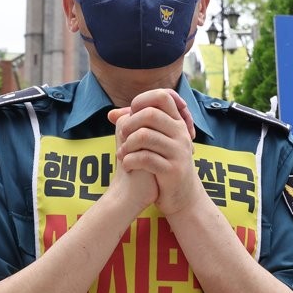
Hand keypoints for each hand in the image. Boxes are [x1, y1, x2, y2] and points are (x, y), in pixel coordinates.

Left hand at [112, 89, 201, 217]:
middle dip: (129, 124)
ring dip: (127, 144)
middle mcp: (181, 134)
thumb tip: (111, 114)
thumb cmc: (163, 163)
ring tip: (122, 153)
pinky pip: (145, 158)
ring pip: (144, 136)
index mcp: (177, 123)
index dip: (142, 100)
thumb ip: (135, 126)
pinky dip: (130, 161)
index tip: (132, 113)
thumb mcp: (154, 142)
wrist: (182, 195)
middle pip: (150, 114)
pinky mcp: (173, 170)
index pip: (163, 96)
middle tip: (122, 136)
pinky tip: (127, 165)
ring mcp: (179, 152)